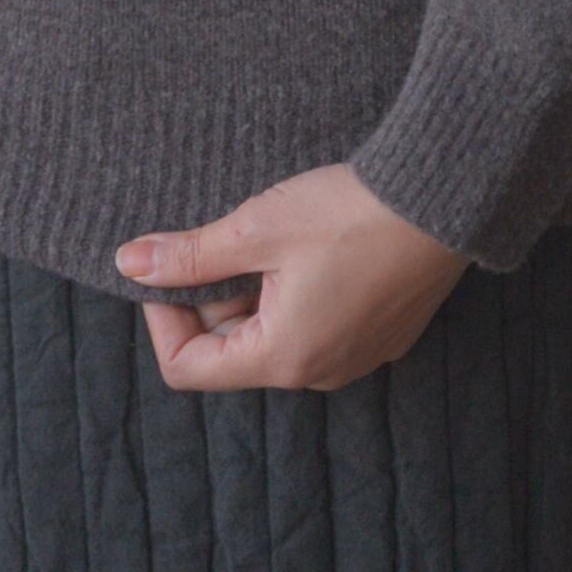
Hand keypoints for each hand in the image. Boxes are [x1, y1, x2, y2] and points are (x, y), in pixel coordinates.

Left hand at [114, 162, 470, 390]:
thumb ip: (189, 256)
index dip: (164, 319)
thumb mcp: (254, 230)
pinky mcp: (381, 334)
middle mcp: (319, 373)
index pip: (188, 369)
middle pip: (231, 352)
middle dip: (211, 300)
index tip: (169, 269)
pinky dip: (292, 295)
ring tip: (264, 237)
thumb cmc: (348, 214)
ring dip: (252, 294)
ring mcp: (356, 357)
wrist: (443, 197)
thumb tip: (128, 264)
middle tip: (221, 242)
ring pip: (273, 337)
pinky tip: (305, 247)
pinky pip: (315, 328)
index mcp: (282, 358)